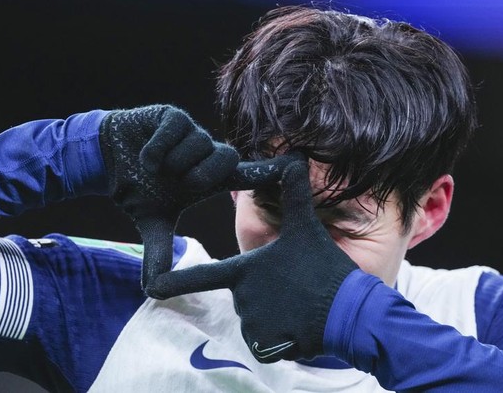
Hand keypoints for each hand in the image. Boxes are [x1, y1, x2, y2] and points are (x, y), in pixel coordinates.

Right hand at [99, 105, 296, 290]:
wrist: (105, 161)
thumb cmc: (137, 189)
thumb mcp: (151, 223)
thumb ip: (159, 252)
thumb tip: (152, 290)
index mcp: (209, 177)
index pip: (248, 173)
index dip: (270, 171)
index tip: (296, 166)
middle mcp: (205, 153)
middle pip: (226, 157)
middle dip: (202, 175)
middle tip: (181, 184)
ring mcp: (190, 132)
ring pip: (200, 143)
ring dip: (175, 162)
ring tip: (157, 169)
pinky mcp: (172, 116)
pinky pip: (176, 130)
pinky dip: (158, 148)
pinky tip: (145, 156)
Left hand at [146, 159, 357, 361]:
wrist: (350, 312)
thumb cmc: (324, 268)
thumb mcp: (306, 228)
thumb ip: (293, 195)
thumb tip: (292, 157)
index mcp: (244, 270)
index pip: (202, 275)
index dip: (174, 281)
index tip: (152, 286)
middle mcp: (241, 297)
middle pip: (243, 295)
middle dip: (265, 293)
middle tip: (294, 287)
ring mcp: (252, 323)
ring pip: (255, 318)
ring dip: (273, 314)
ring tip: (299, 305)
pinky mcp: (265, 345)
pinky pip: (265, 341)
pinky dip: (280, 336)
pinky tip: (300, 325)